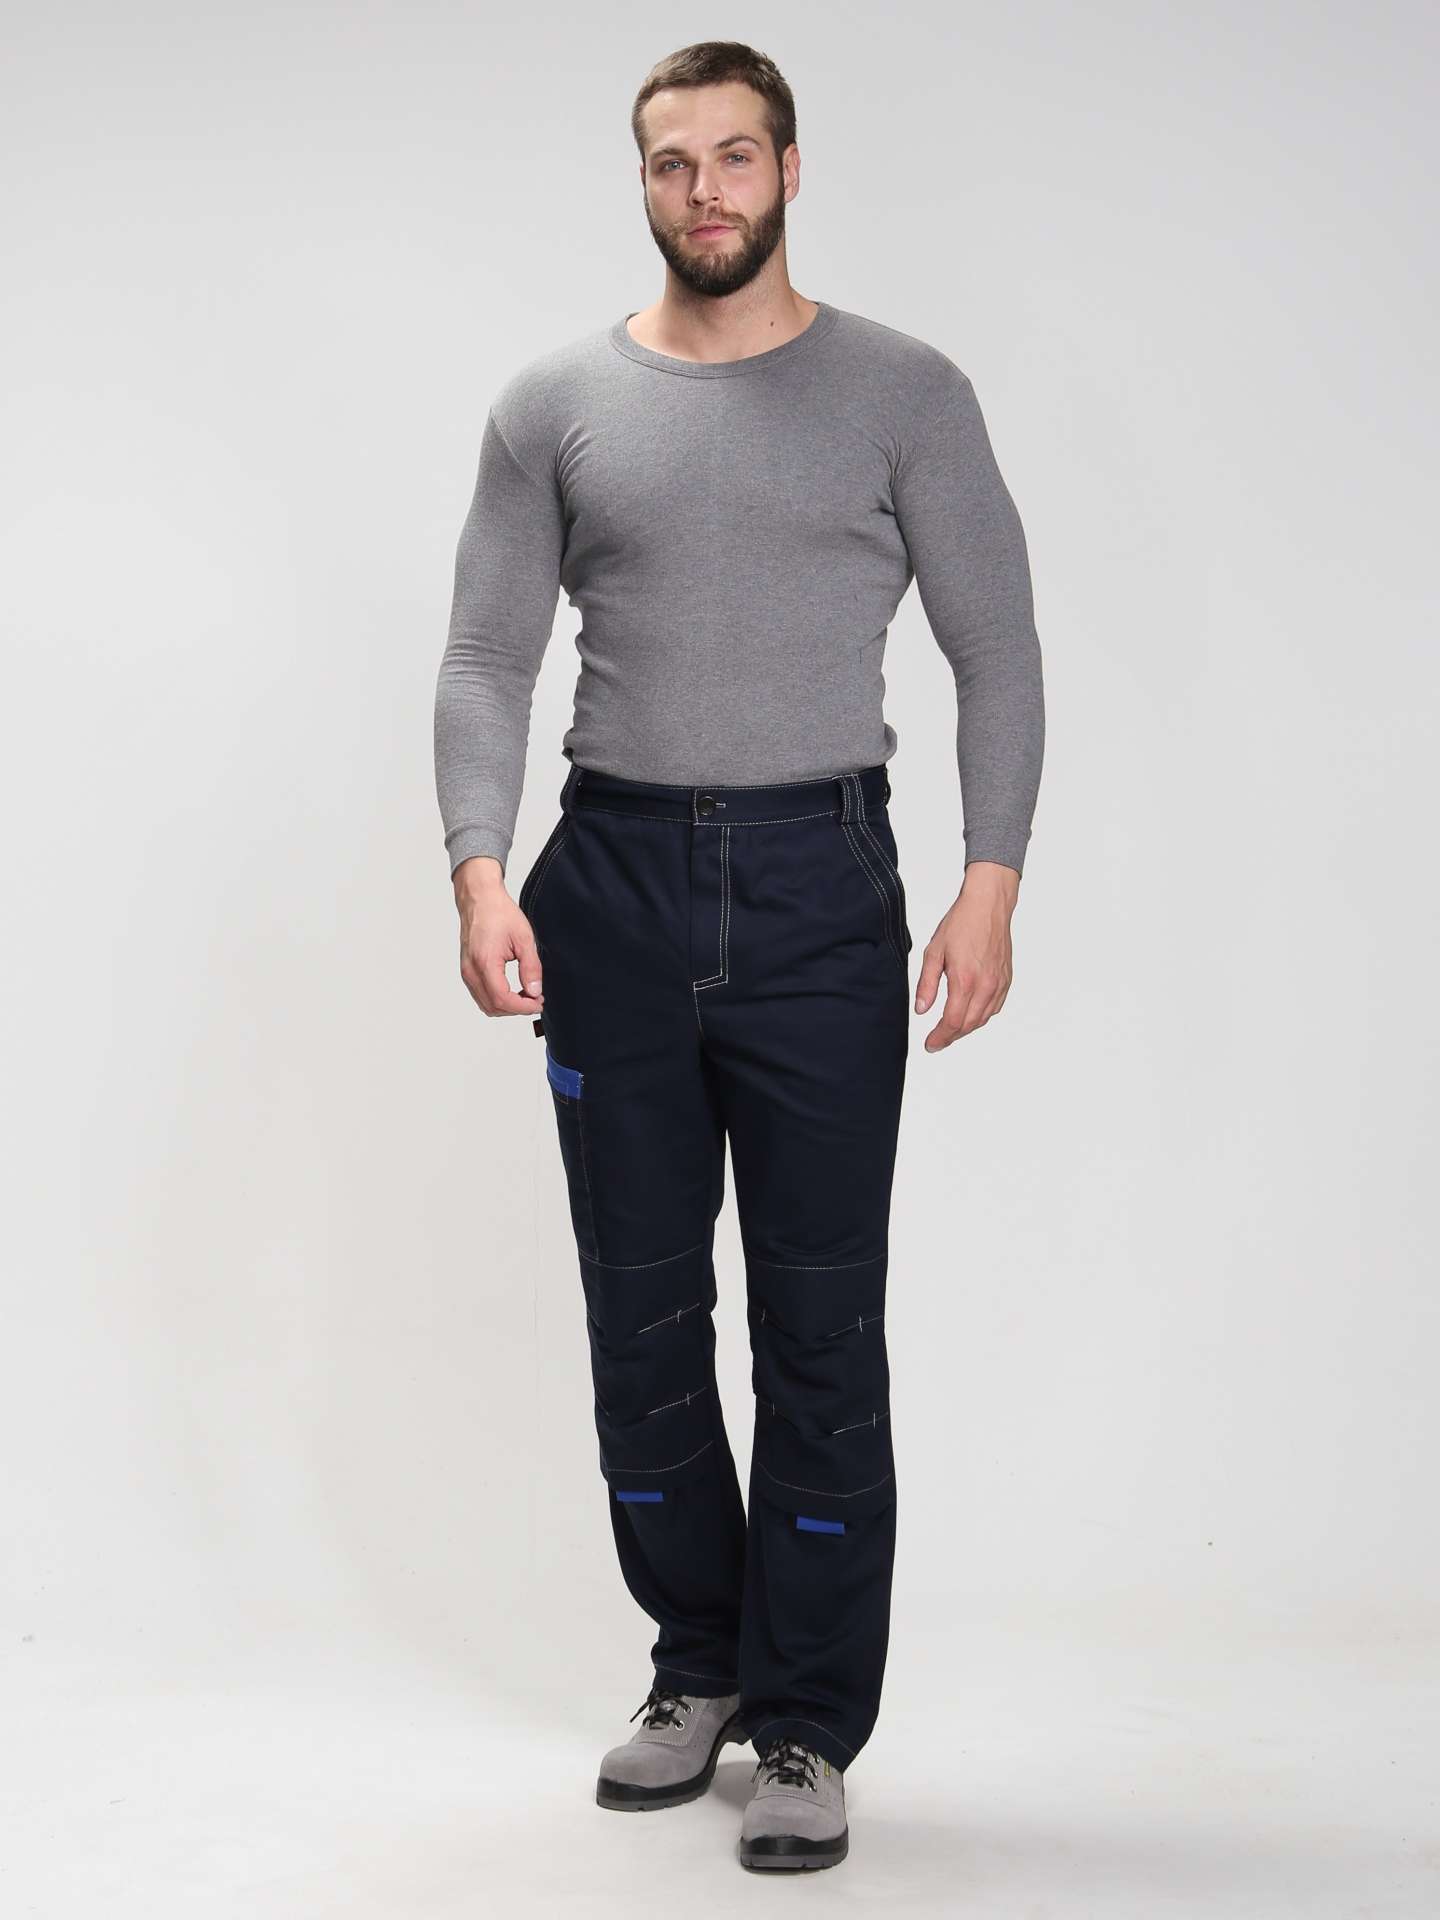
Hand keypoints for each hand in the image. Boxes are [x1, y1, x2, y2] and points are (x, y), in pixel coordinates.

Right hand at [453, 856, 544, 1016]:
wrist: (479, 899)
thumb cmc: (498, 913)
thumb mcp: (524, 938)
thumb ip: (531, 968)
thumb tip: (535, 991)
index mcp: (485, 962)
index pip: (502, 999)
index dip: (523, 1007)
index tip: (538, 1002)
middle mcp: (471, 970)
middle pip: (493, 1007)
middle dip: (517, 1009)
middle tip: (535, 999)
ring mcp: (466, 971)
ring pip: (485, 1004)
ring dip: (507, 1006)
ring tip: (526, 995)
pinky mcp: (467, 970)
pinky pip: (480, 995)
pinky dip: (497, 998)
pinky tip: (512, 990)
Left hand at [914, 860, 1019, 1050]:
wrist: (988, 906)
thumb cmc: (961, 923)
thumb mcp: (934, 952)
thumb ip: (927, 984)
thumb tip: (922, 1009)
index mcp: (965, 979)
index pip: (953, 1022)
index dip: (940, 1037)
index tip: (930, 1044)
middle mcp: (986, 985)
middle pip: (969, 1025)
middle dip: (951, 1037)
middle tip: (937, 1041)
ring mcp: (999, 983)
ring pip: (983, 1018)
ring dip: (966, 1028)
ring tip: (950, 1030)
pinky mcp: (1007, 979)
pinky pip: (995, 1007)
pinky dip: (982, 1016)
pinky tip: (970, 1014)